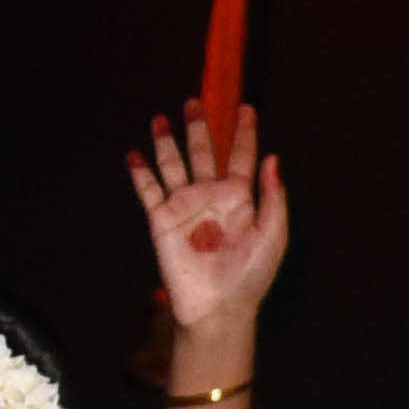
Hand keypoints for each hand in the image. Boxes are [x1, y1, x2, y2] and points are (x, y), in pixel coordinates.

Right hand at [131, 107, 290, 341]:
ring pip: (173, 165)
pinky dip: (140, 173)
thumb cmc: (250, 276)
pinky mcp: (161, 220)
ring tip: (160, 118)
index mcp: (240, 199)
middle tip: (194, 102)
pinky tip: (135, 154)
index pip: (242, 157)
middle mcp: (211, 197)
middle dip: (199, 128)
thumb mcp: (273, 235)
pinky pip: (148, 191)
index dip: (245, 133)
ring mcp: (185, 207)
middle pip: (203, 153)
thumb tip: (274, 159)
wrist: (218, 307)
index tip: (247, 108)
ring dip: (166, 142)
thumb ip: (273, 197)